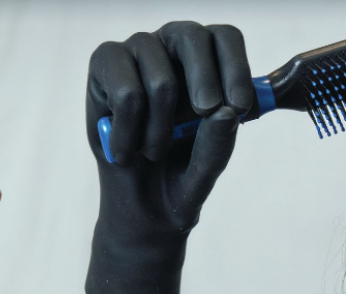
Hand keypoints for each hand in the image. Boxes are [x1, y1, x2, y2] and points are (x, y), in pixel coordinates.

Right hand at [83, 22, 253, 293]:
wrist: (143, 204)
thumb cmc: (183, 174)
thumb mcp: (208, 166)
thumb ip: (219, 142)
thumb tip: (225, 112)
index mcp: (210, 63)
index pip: (226, 38)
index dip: (235, 67)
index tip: (240, 106)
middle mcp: (174, 48)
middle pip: (192, 37)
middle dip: (204, 78)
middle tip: (205, 112)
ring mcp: (139, 52)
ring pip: (159, 76)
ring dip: (161, 127)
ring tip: (154, 152)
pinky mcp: (105, 63)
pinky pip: (126, 92)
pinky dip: (129, 131)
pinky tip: (126, 149)